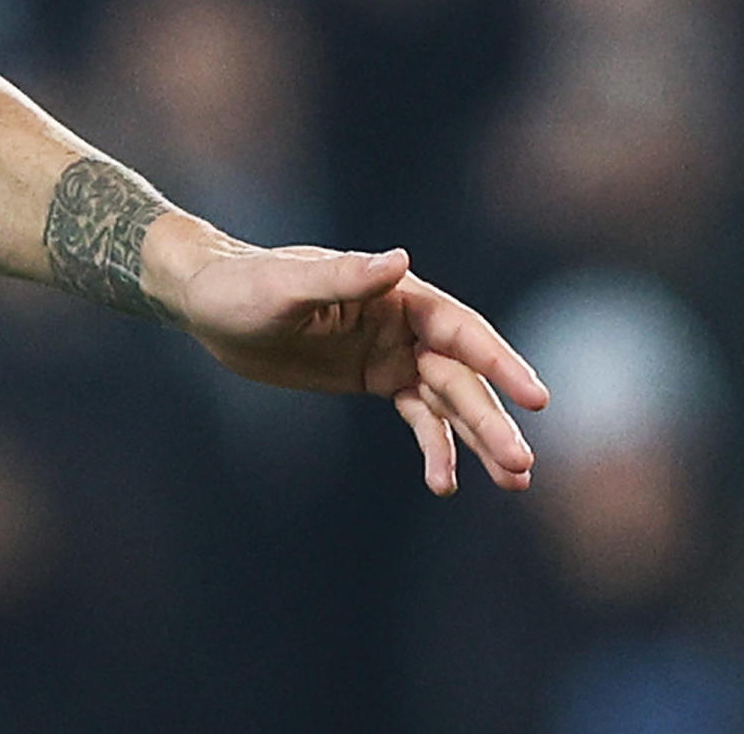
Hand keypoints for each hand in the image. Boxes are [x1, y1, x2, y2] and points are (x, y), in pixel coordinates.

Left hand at [153, 231, 551, 495]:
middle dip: (492, 419)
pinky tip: (445, 483)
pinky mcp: (373, 377)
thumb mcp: (286, 285)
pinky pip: (417, 416)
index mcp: (393, 292)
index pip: (459, 330)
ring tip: (514, 482)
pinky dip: (436, 447)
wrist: (208, 303)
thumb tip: (399, 261)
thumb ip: (344, 277)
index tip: (536, 398)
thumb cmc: (242, 285)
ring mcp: (391, 351)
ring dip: (480, 438)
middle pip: (462, 374)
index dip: (499, 363)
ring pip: (449, 399)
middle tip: (522, 466)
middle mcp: (403, 321)